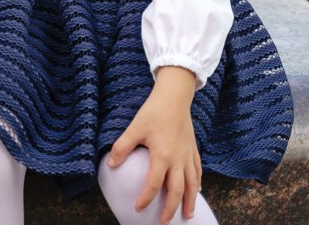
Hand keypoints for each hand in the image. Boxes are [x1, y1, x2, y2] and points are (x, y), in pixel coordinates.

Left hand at [107, 66, 200, 223]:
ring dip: (189, 201)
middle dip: (170, 208)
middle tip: (163, 222)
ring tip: (187, 215)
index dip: (145, 198)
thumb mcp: (135, 128)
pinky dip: (197, 184)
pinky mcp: (193, 149)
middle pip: (176, 190)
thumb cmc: (154, 112)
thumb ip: (122, 147)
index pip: (153, 184)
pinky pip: (198, 171)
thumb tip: (110, 164)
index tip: (138, 208)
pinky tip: (196, 191)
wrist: (175, 97)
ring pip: (192, 184)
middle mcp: (178, 160)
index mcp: (162, 156)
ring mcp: (188, 155)